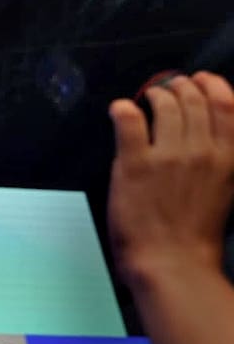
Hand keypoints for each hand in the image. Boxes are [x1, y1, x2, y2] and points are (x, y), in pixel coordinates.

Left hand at [108, 71, 233, 283]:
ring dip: (154, 95)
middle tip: (168, 88)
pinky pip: (129, 120)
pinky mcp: (134, 163)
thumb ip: (218, 159)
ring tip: (147, 99)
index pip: (226, 105)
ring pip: (163, 104)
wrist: (173, 263)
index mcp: (228, 159)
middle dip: (179, 87)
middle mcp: (202, 151)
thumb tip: (207, 133)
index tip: (200, 79)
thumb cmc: (196, 235)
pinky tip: (120, 109)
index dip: (212, 85)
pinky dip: (123, 108)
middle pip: (193, 100)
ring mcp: (168, 156)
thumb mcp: (225, 190)